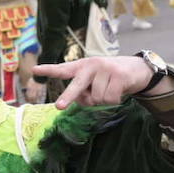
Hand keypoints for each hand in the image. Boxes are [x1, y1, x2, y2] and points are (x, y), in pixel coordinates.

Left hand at [32, 55, 171, 108]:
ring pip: (97, 98)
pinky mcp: (118, 75)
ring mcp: (105, 68)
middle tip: (59, 107)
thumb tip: (80, 101)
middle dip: (68, 97)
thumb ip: (84, 91)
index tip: (34, 70)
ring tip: (110, 90)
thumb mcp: (94, 82)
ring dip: (103, 100)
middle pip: (77, 85)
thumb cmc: (110, 78)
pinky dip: (114, 100)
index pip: (63, 69)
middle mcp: (91, 65)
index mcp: (81, 66)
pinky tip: (119, 91)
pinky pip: (110, 98)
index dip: (48, 70)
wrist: (138, 69)